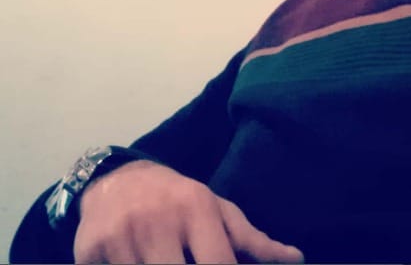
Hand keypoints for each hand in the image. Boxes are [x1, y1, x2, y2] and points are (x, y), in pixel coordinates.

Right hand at [73, 160, 303, 263]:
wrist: (116, 179)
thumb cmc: (179, 200)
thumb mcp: (216, 209)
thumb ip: (252, 240)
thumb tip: (297, 258)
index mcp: (196, 209)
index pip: (218, 264)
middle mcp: (159, 221)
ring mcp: (121, 238)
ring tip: (166, 259)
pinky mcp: (88, 252)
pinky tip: (135, 262)